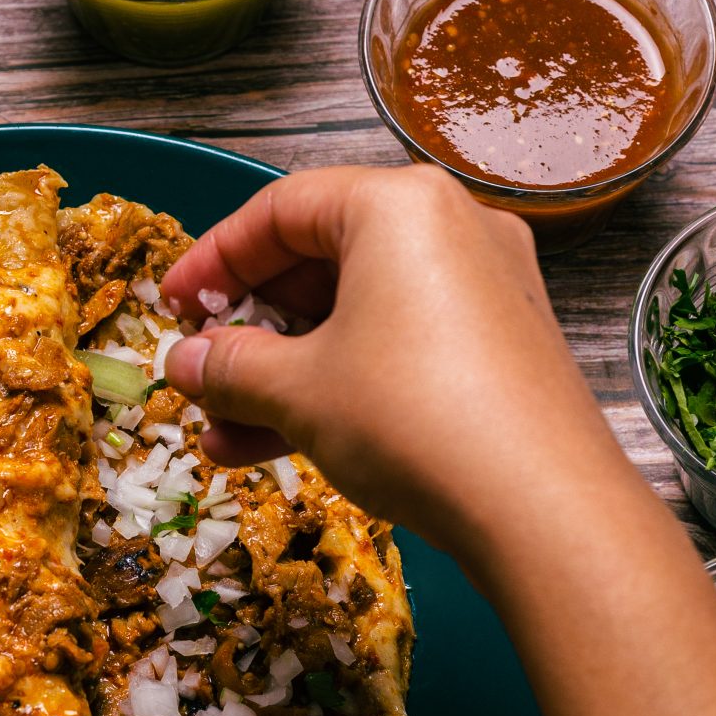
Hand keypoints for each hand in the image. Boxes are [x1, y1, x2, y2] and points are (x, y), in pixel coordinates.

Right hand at [159, 164, 600, 552]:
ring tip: (226, 432)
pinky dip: (344, 383)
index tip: (172, 308)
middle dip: (252, 329)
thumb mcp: (299, 391)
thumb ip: (231, 367)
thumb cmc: (416, 420)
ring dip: (288, 371)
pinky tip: (285, 442)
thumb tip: (187, 362)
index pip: (280, 209)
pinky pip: (403, 346)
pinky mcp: (504, 348)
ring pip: (360, 315)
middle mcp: (452, 228)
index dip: (213, 261)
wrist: (543, 509)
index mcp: (399, 206)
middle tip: (202, 371)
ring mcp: (487, 289)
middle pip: (323, 261)